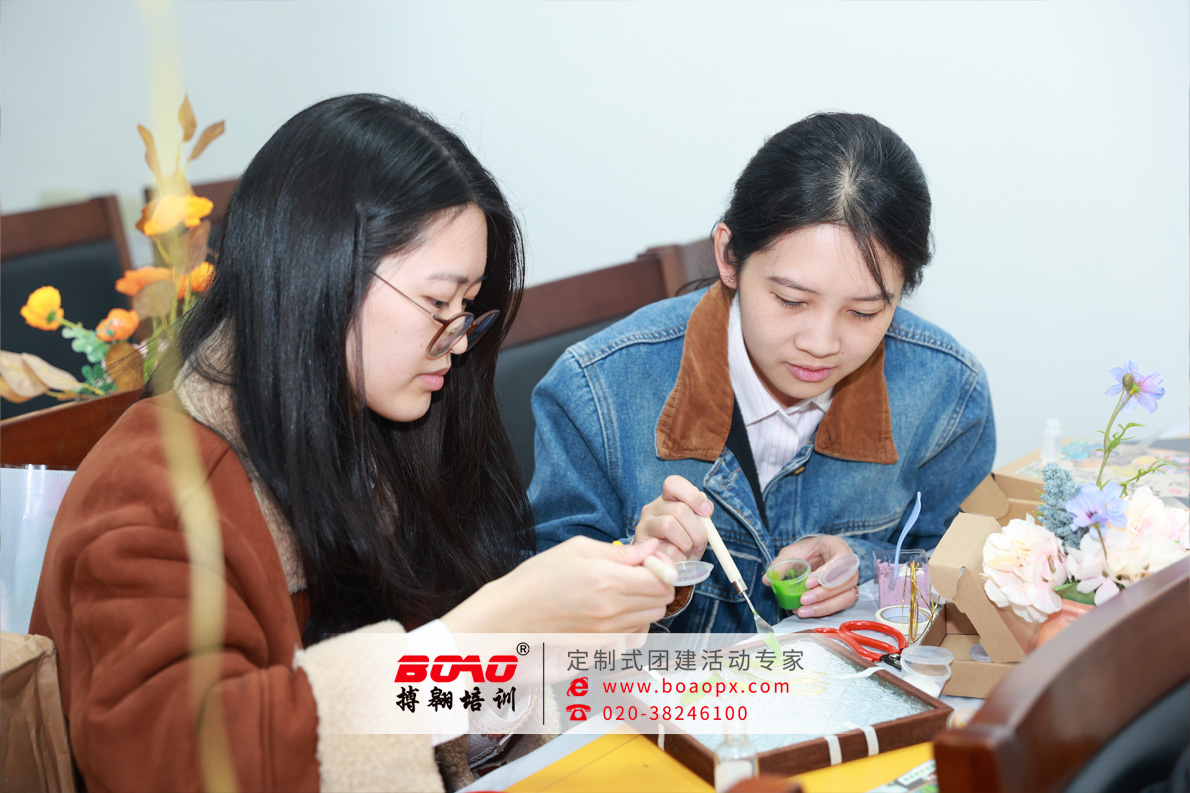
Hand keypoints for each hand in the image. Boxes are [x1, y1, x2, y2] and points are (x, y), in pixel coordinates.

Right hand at [443, 537, 674, 633]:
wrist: (510, 616)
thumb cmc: (538, 578)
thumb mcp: (577, 549)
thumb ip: (620, 552)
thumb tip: (651, 549)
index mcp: (608, 581)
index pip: (661, 580)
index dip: (662, 568)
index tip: (649, 561)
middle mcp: (612, 610)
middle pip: (661, 602)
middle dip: (657, 585)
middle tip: (637, 573)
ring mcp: (607, 632)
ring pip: (650, 619)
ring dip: (645, 604)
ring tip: (622, 590)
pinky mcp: (601, 647)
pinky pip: (632, 634)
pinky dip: (632, 621)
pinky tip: (613, 610)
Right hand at [633, 475, 711, 563]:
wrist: (665, 566)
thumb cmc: (683, 543)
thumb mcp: (695, 527)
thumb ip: (702, 515)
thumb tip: (706, 508)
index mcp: (666, 499)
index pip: (673, 483)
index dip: (693, 496)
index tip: (706, 512)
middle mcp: (652, 509)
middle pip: (679, 509)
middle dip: (697, 530)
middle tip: (700, 543)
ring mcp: (644, 526)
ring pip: (668, 525)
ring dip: (686, 542)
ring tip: (687, 550)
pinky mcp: (642, 547)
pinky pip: (667, 549)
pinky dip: (680, 557)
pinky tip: (678, 558)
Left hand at [764, 535, 858, 618]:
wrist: (817, 555)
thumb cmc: (809, 551)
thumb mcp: (793, 551)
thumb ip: (781, 564)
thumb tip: (768, 579)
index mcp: (839, 547)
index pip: (842, 559)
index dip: (827, 573)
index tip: (808, 582)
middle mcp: (850, 565)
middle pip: (847, 581)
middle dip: (824, 593)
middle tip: (803, 600)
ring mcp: (851, 581)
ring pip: (847, 596)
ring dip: (825, 606)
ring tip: (803, 610)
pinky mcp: (847, 594)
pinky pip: (841, 606)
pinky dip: (824, 610)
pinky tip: (807, 612)